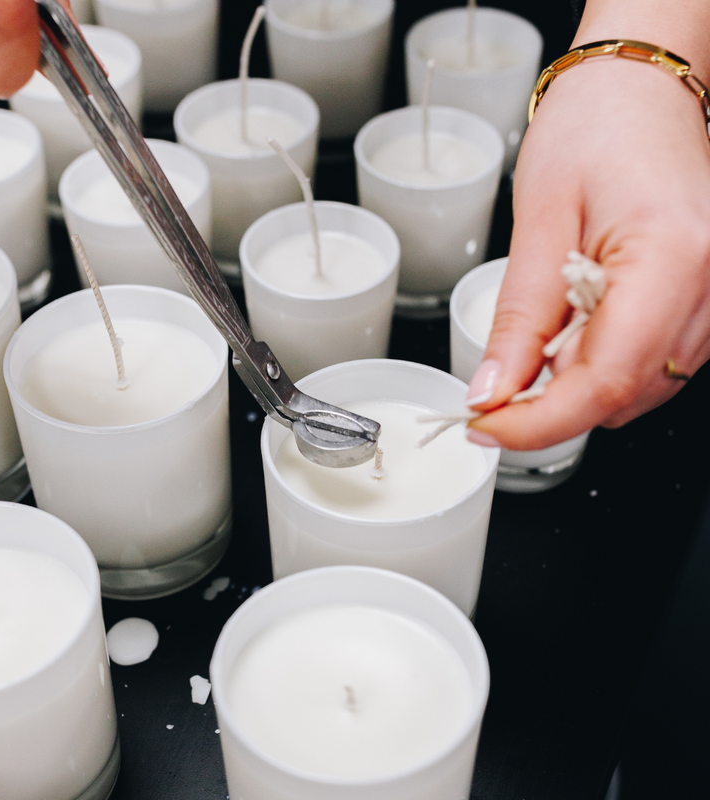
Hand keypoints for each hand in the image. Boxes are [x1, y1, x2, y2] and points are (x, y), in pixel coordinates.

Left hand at [466, 55, 709, 450]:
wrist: (639, 93)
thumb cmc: (593, 130)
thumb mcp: (538, 222)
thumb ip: (519, 320)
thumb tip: (492, 392)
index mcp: (672, 260)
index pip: (603, 383)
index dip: (537, 424)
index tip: (484, 426)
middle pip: (621, 395)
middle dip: (549, 405)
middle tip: (495, 383)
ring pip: (636, 389)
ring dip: (573, 383)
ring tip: (545, 327)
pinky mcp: (705, 306)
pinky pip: (649, 365)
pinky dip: (599, 363)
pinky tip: (576, 325)